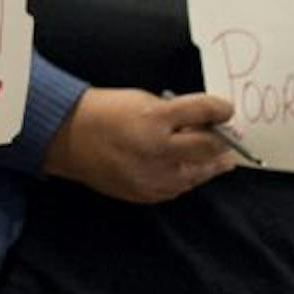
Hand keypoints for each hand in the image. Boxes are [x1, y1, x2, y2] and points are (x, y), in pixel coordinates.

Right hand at [43, 88, 237, 202]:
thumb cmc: (105, 112)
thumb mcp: (142, 100)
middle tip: (226, 136)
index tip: (225, 110)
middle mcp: (157, 150)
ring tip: (218, 157)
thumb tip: (204, 122)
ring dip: (209, 162)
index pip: (202, 112)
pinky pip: (179, 187)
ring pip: (198, 173)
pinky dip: (187, 176)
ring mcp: (153, 176)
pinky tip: (189, 168)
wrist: (67, 138)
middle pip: (208, 148)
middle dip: (222, 141)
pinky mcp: (147, 194)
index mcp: (154, 118)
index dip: (220, 109)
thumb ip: (175, 112)